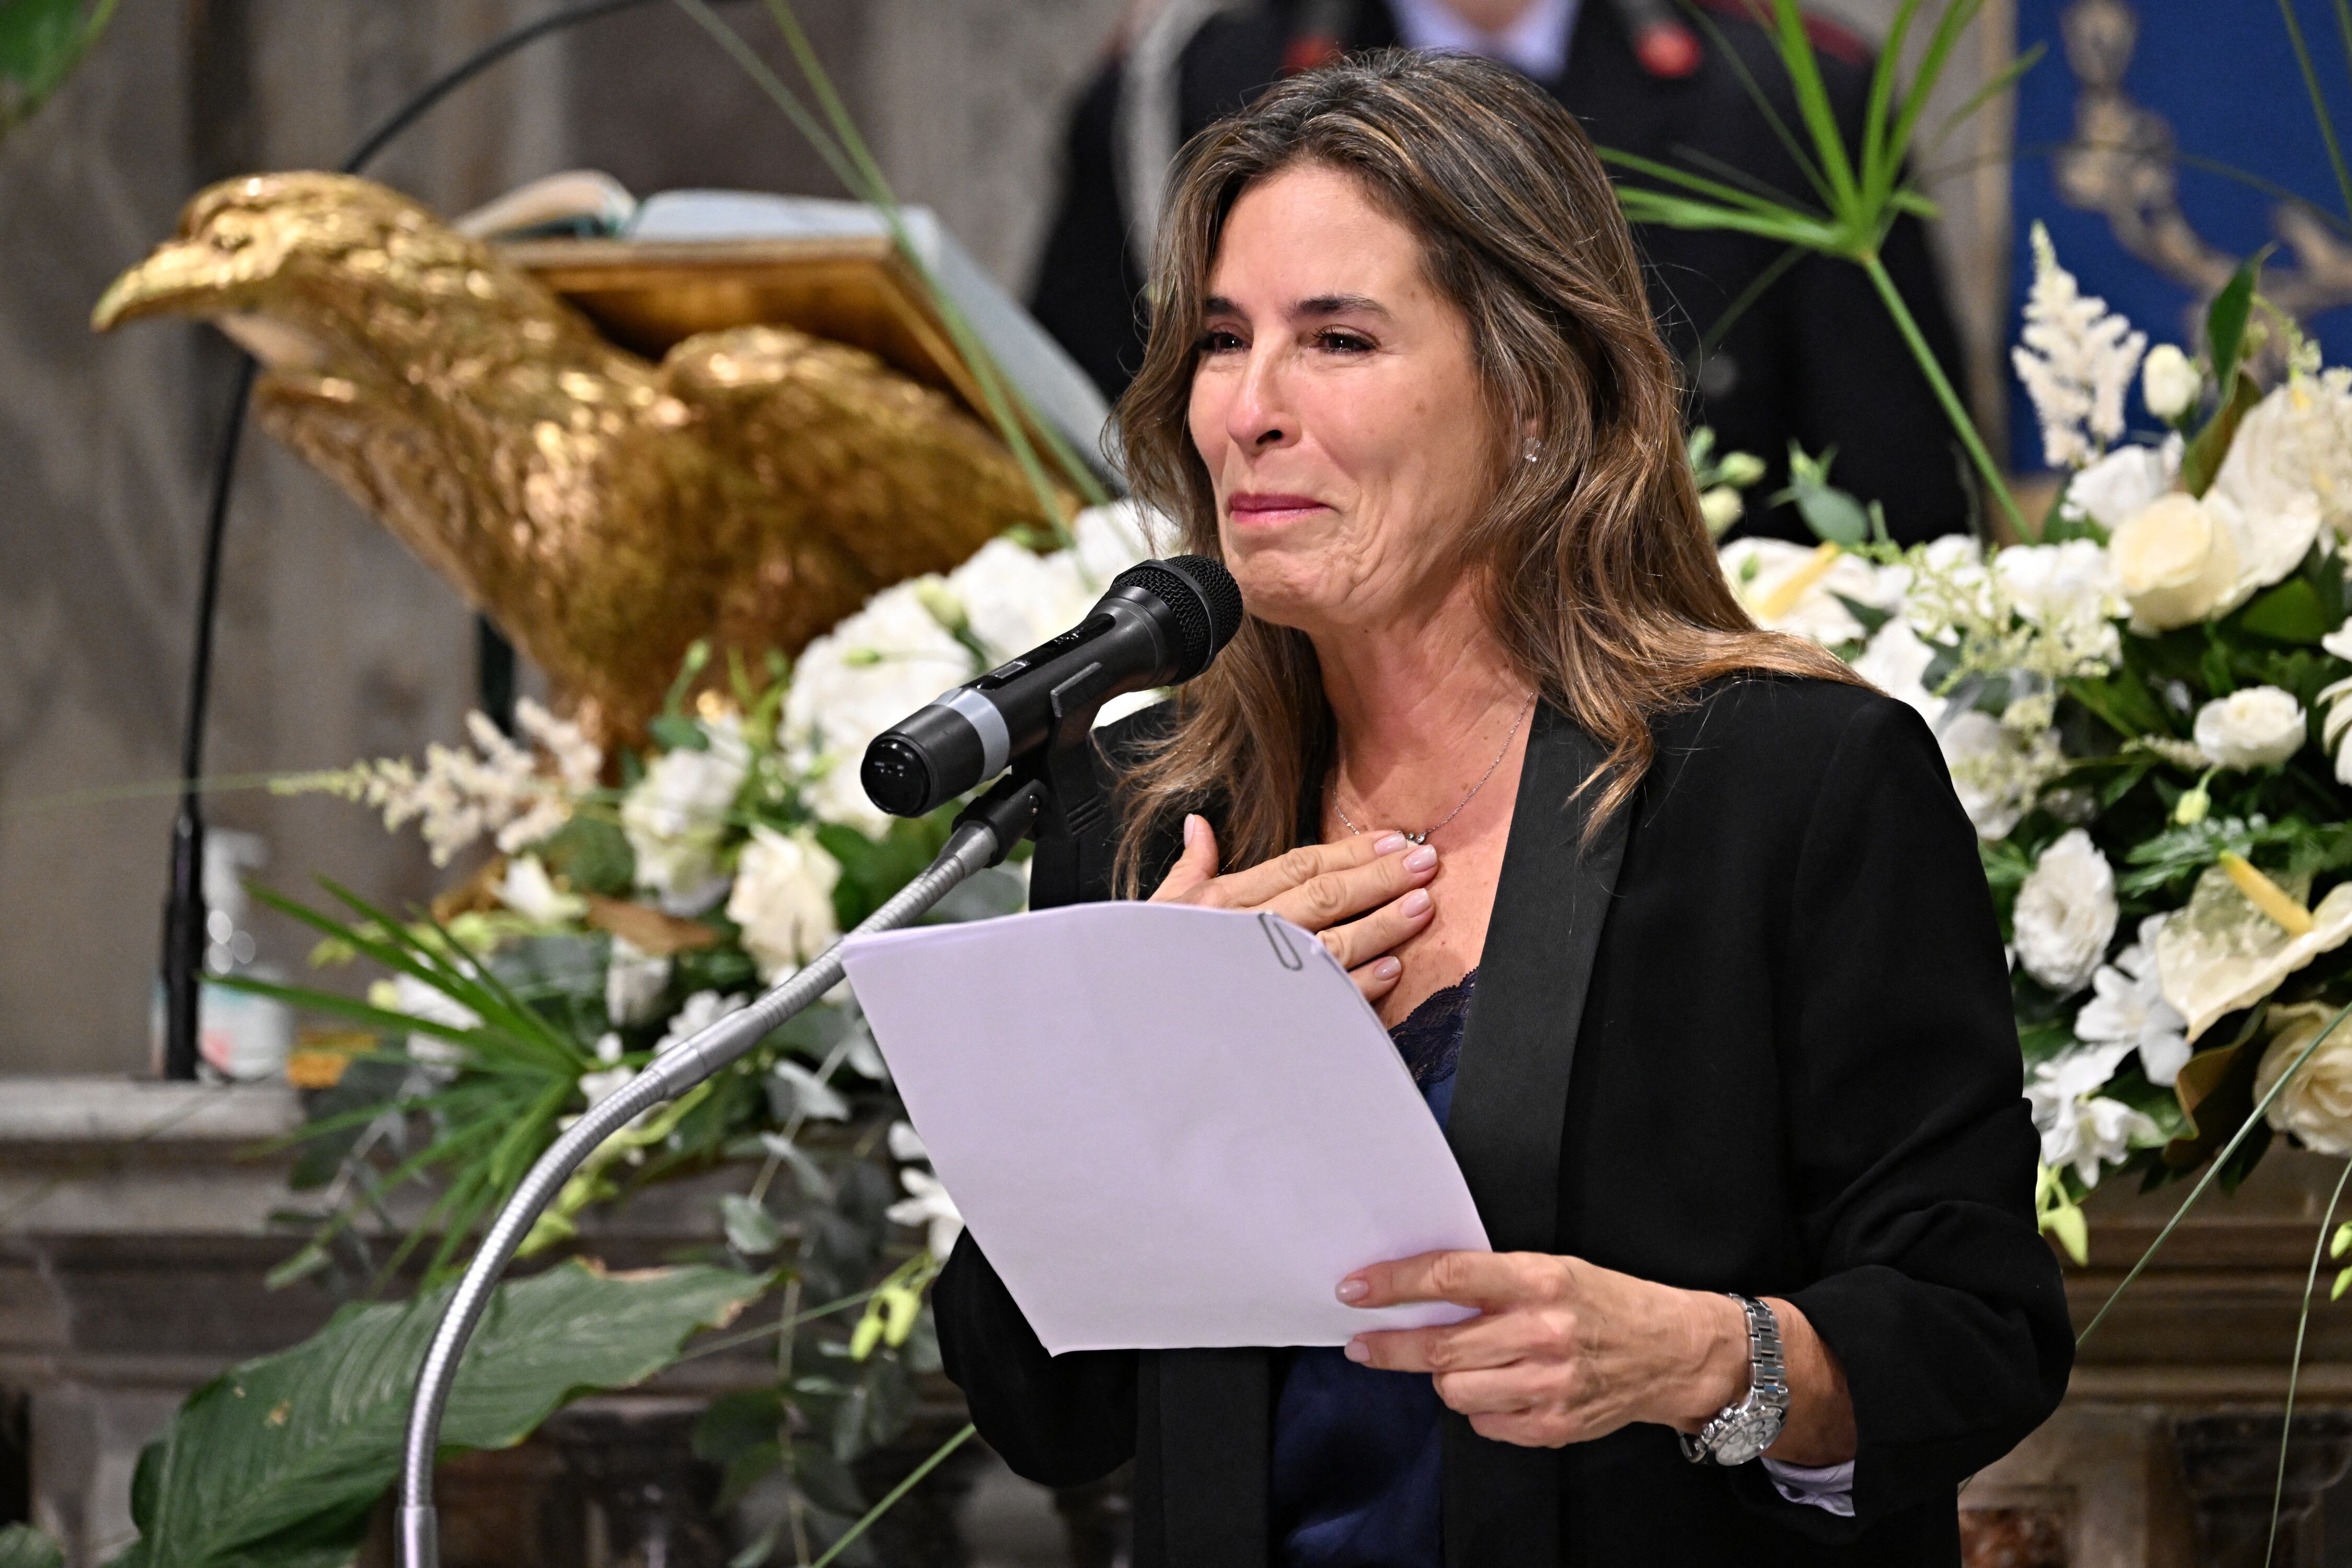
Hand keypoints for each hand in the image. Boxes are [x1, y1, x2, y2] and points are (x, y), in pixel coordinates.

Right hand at [1149, 815, 1436, 1003]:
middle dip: (1380, 876)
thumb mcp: (1158, 914)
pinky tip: (1394, 969)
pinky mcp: (1270, 1021)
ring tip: (1422, 906)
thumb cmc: (1144, 975)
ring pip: (1332, 941)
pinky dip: (1360, 984)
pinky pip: (1324, 999)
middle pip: (1324, 894)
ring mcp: (1258, 977)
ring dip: (1382, 923)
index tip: (1391, 841)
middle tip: (1424, 860)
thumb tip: (1198, 826)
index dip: (1350, 851)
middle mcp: (1240, 933)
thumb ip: (1189, 869)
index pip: (1299, 865)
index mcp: (1219, 903)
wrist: (1129, 1041)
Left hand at [1337, 1253, 1855, 1463]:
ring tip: (1456, 1363)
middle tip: (1365, 1343)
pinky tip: (1497, 1387)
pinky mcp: (1554, 1423)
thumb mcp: (1553, 1269)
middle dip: (1392, 1345)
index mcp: (1540, 1281)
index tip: (1358, 1290)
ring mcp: (1550, 1383)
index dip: (1394, 1284)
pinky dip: (1479, 1406)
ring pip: (1456, 1390)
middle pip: (1442, 1346)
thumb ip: (1492, 1279)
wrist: (1673, 1351)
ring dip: (1443, 1377)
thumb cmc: (1608, 1303)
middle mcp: (1543, 1332)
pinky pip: (1486, 1422)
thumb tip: (1420, 1289)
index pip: (1449, 1277)